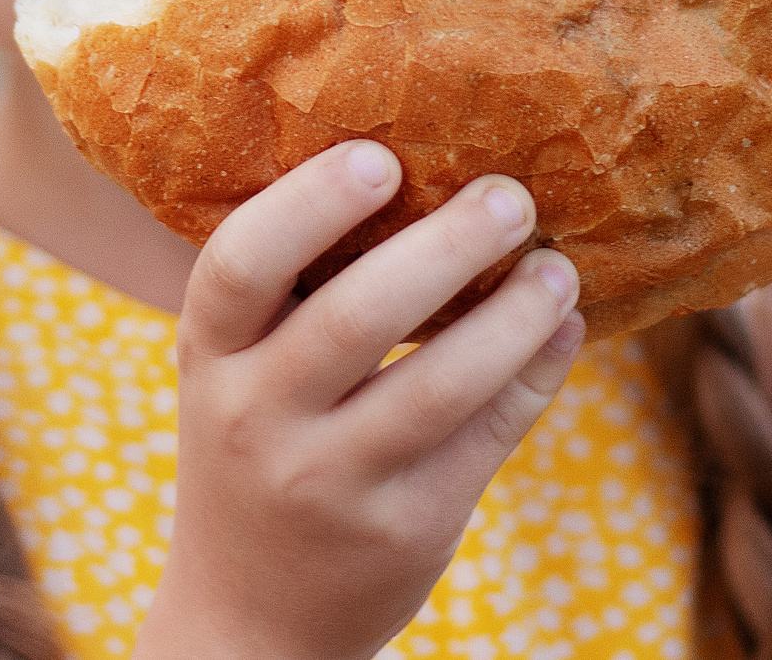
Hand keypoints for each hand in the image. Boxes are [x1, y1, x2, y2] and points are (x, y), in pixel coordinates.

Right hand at [135, 143, 586, 659]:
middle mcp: (258, 420)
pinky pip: (488, 436)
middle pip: (356, 315)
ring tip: (558, 266)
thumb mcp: (235, 374)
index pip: (239, 266)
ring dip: (516, 313)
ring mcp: (333, 482)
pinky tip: (562, 331)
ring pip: (442, 382)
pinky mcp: (406, 528)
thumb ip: (289, 295)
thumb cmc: (254, 449)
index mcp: (209, 359)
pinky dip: (537, 373)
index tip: (380, 157)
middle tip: (511, 195)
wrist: (249, 619)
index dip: (308, 204)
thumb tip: (418, 169)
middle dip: (448, 244)